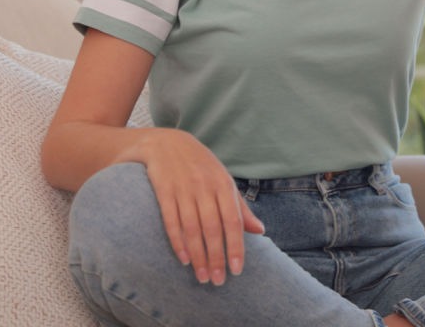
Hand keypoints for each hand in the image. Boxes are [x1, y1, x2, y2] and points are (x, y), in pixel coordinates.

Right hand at [141, 129, 265, 285]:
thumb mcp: (223, 181)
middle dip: (216, 257)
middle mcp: (205, 186)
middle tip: (218, 281)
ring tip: (202, 277)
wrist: (166, 142)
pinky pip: (171, 220)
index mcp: (223, 184)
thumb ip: (240, 207)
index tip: (237, 270)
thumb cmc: (201, 166)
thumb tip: (260, 231)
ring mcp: (184, 188)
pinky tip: (184, 259)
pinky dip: (178, 241)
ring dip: (198, 255)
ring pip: (193, 228)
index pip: (233, 220)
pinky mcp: (163, 190)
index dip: (235, 246)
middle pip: (213, 228)